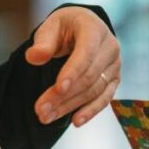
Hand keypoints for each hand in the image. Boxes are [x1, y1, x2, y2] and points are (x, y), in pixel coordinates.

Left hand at [26, 7, 120, 126]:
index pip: (86, 53)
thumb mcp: (51, 26)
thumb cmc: (66, 27)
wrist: (84, 28)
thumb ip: (44, 42)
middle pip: (89, 76)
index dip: (73, 72)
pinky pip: (104, 98)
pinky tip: (76, 121)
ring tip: (47, 116)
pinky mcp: (114, 80)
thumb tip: (34, 57)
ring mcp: (115, 65)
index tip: (58, 88)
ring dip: (71, 106)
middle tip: (40, 110)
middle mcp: (110, 48)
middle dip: (64, 95)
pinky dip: (90, 111)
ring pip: (94, 90)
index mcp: (95, 30)